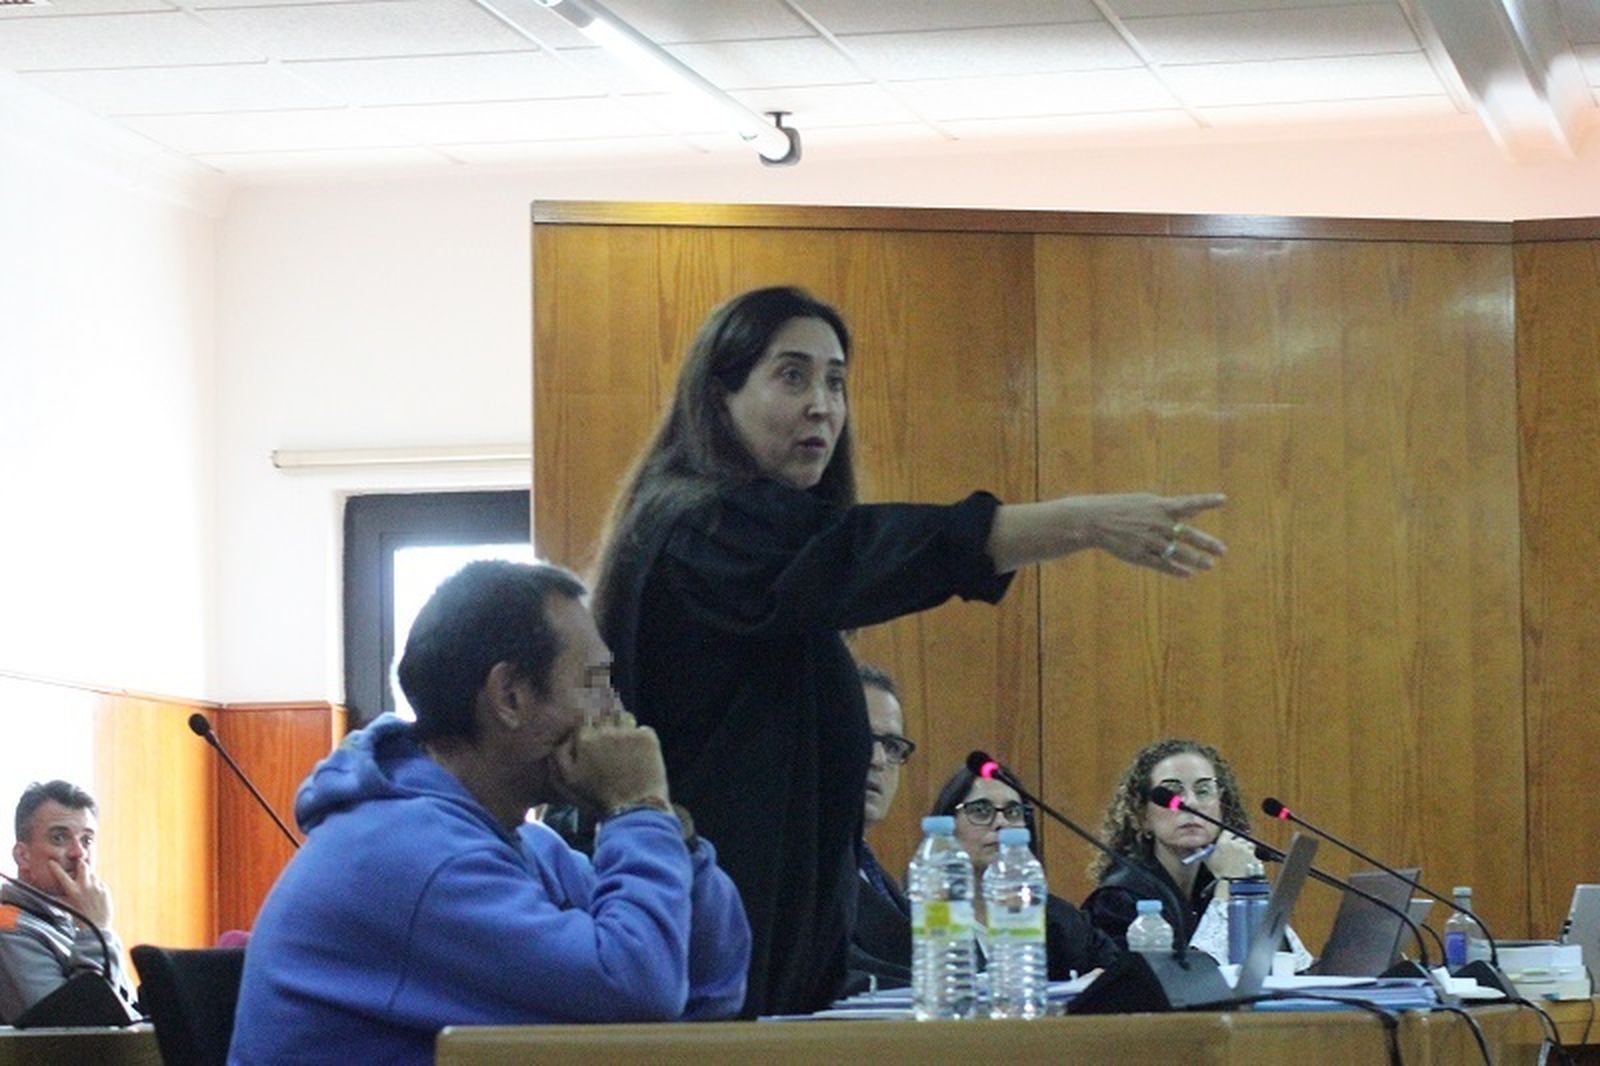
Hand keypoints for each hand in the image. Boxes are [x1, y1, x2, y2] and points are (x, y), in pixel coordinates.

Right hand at [47, 859, 112, 928]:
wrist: (96, 927)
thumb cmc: (80, 918)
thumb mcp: (68, 906)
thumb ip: (63, 896)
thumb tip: (55, 891)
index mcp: (73, 892)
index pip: (62, 876)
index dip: (55, 868)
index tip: (51, 862)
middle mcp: (85, 887)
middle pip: (83, 866)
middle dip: (81, 863)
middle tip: (79, 864)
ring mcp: (96, 887)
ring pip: (92, 875)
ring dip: (89, 878)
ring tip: (87, 889)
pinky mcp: (105, 890)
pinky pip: (100, 883)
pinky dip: (96, 886)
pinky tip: (95, 896)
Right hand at [550, 718, 669, 816]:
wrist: (633, 810)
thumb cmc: (598, 799)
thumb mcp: (568, 782)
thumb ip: (558, 757)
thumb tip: (563, 738)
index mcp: (584, 739)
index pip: (585, 721)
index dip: (589, 730)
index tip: (594, 741)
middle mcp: (606, 730)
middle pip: (604, 716)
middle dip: (606, 726)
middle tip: (611, 746)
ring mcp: (628, 732)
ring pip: (624, 717)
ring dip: (624, 727)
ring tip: (626, 747)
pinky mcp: (648, 738)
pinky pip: (643, 729)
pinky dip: (642, 739)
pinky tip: (640, 755)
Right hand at [1080, 492, 1226, 576]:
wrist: (1095, 521)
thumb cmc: (1123, 508)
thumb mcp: (1147, 502)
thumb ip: (1171, 508)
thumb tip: (1194, 511)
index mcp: (1160, 507)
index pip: (1188, 503)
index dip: (1206, 501)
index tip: (1223, 499)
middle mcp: (1157, 524)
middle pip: (1187, 534)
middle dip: (1206, 543)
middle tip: (1222, 550)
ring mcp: (1149, 541)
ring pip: (1177, 553)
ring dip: (1195, 560)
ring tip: (1209, 565)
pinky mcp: (1140, 555)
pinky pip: (1162, 565)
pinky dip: (1176, 570)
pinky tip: (1188, 574)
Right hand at [1203, 830, 1257, 879]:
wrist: (1235, 883)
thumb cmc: (1221, 872)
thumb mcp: (1208, 861)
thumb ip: (1202, 851)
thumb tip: (1196, 846)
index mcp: (1224, 842)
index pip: (1228, 831)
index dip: (1229, 835)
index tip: (1229, 839)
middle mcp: (1236, 843)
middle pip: (1240, 837)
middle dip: (1239, 842)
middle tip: (1235, 850)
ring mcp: (1246, 850)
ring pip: (1249, 844)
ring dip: (1246, 848)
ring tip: (1242, 857)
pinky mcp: (1254, 856)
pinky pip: (1254, 853)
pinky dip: (1251, 856)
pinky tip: (1246, 863)